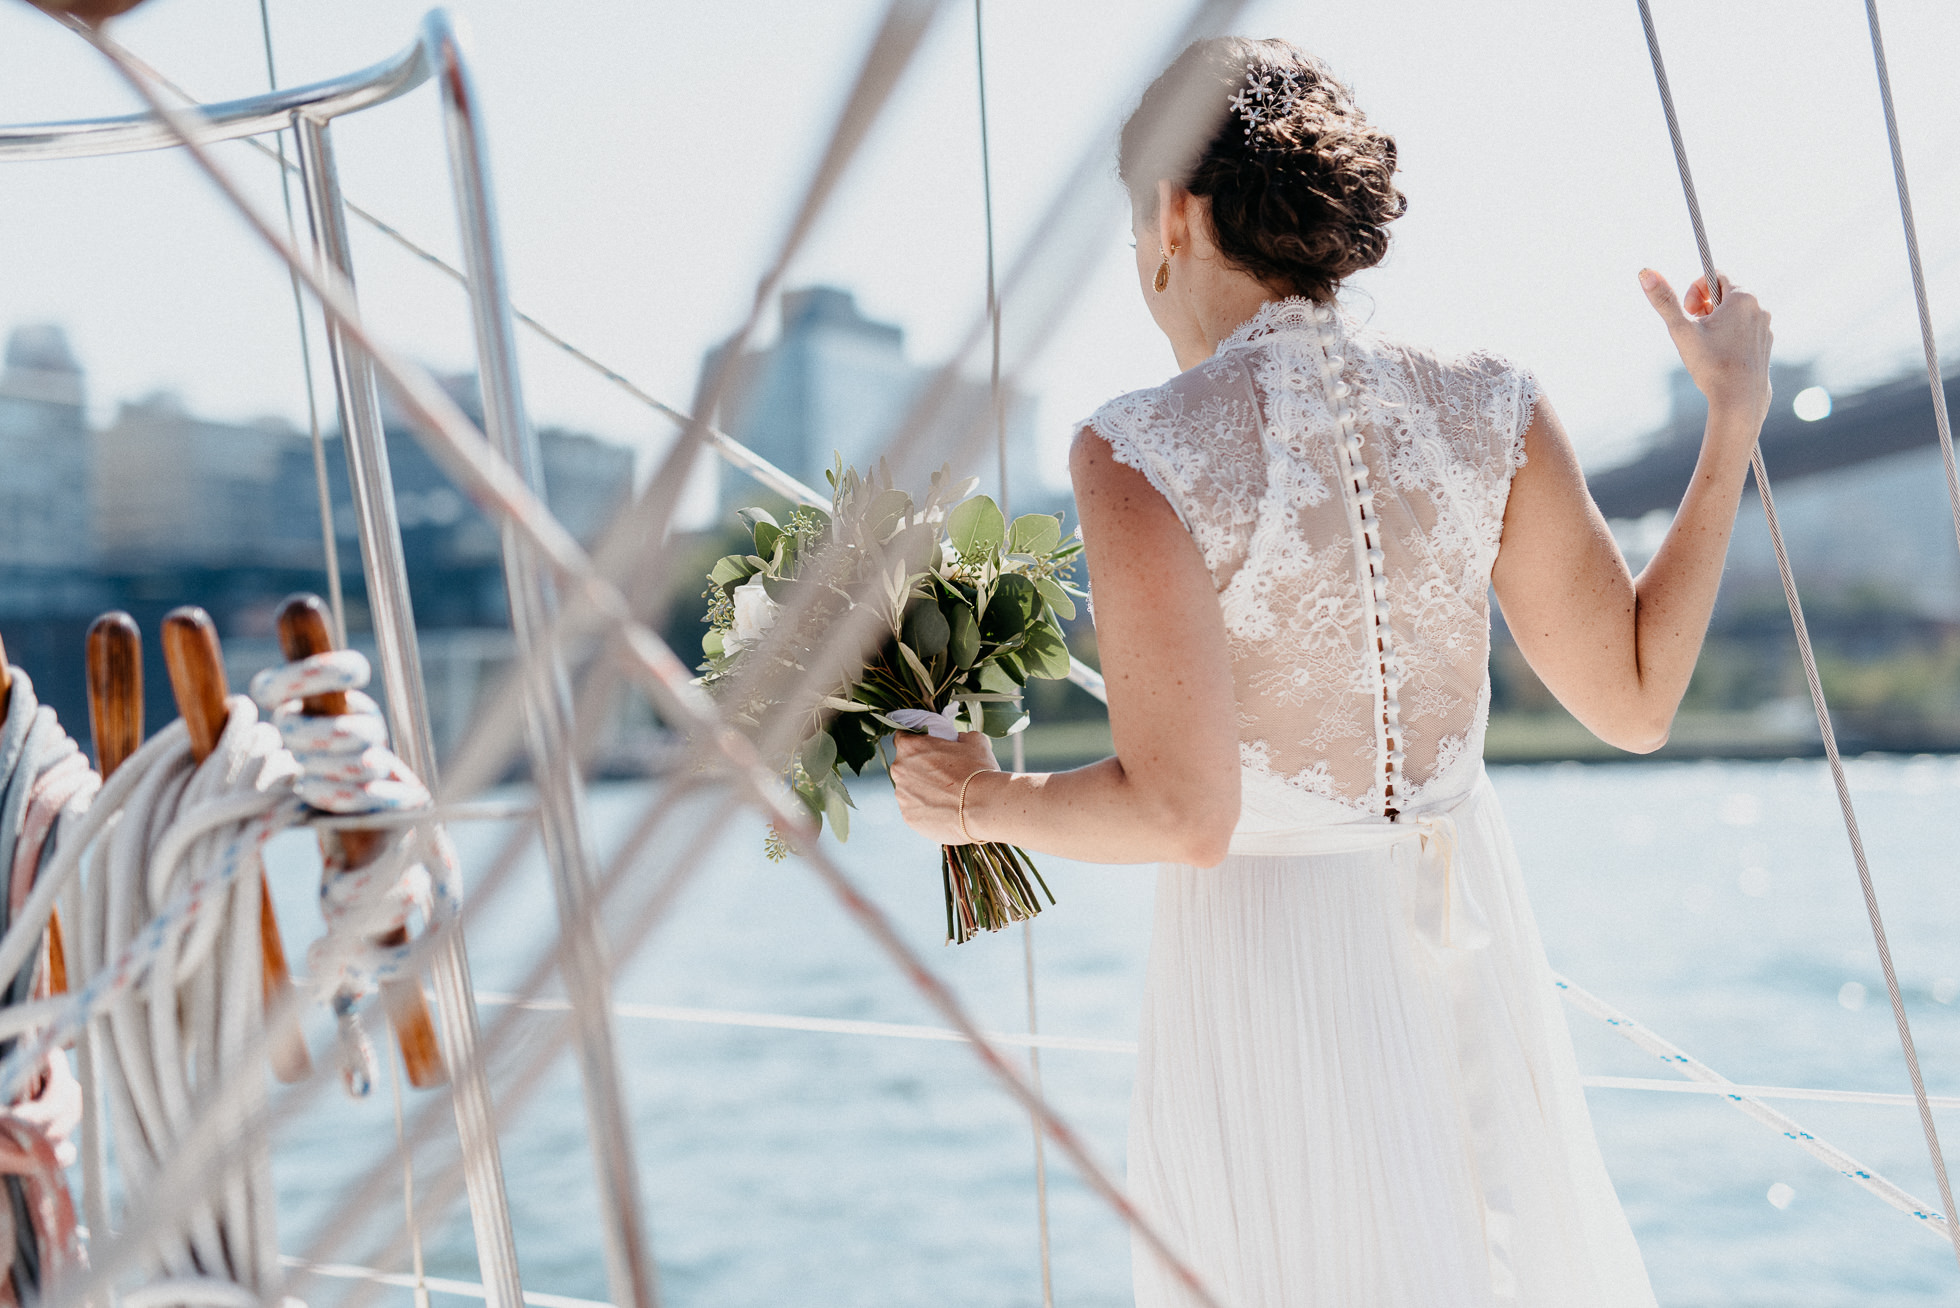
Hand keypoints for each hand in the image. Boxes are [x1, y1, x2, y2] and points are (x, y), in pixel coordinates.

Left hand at [891, 730, 998, 845]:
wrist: (983, 807)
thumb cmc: (977, 771)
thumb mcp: (974, 741)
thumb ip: (958, 737)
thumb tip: (958, 740)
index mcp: (910, 747)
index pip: (903, 738)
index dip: (918, 743)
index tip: (930, 749)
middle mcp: (899, 770)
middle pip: (905, 766)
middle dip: (920, 769)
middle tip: (943, 774)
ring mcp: (902, 796)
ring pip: (909, 790)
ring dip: (923, 791)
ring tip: (947, 796)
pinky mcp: (909, 817)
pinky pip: (915, 811)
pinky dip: (926, 810)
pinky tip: (945, 810)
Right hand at [1639, 268, 1773, 426]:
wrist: (1740, 400)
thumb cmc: (1711, 364)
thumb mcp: (1681, 330)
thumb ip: (1664, 300)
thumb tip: (1645, 272)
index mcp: (1743, 297)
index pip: (1715, 274)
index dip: (1695, 290)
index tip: (1688, 312)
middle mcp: (1759, 306)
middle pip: (1725, 291)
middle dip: (1704, 305)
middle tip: (1694, 328)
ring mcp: (1765, 325)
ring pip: (1734, 310)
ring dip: (1716, 319)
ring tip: (1706, 343)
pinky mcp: (1766, 342)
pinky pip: (1744, 326)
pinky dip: (1729, 333)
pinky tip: (1720, 354)